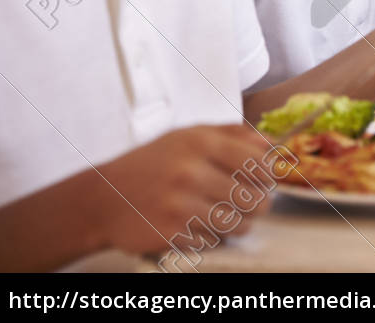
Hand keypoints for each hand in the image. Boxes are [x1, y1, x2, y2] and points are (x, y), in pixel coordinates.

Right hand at [93, 125, 272, 255]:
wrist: (103, 197)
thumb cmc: (152, 163)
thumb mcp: (188, 135)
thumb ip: (232, 134)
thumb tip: (272, 143)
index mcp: (201, 143)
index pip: (259, 163)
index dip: (269, 175)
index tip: (264, 180)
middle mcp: (191, 172)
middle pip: (254, 198)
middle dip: (257, 203)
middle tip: (247, 202)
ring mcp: (179, 204)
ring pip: (238, 224)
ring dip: (238, 223)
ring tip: (225, 214)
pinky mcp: (171, 233)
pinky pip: (212, 240)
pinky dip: (210, 236)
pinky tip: (196, 224)